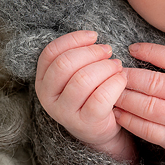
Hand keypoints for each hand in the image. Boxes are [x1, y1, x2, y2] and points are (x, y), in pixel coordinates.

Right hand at [35, 30, 136, 163]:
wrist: (99, 128)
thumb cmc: (89, 93)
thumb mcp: (76, 74)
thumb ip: (78, 56)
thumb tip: (93, 37)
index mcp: (43, 80)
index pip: (51, 52)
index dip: (74, 39)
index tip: (94, 36)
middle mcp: (48, 98)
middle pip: (65, 64)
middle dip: (91, 53)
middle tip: (108, 51)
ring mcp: (65, 113)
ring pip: (83, 80)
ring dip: (105, 67)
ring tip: (117, 65)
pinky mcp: (86, 123)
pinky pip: (101, 98)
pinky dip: (115, 83)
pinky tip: (121, 79)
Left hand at [115, 43, 164, 152]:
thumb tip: (139, 51)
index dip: (150, 52)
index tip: (131, 49)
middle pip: (155, 83)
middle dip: (129, 77)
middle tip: (113, 73)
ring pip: (148, 106)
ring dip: (125, 98)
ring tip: (112, 92)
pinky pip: (146, 129)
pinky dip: (128, 120)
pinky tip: (118, 113)